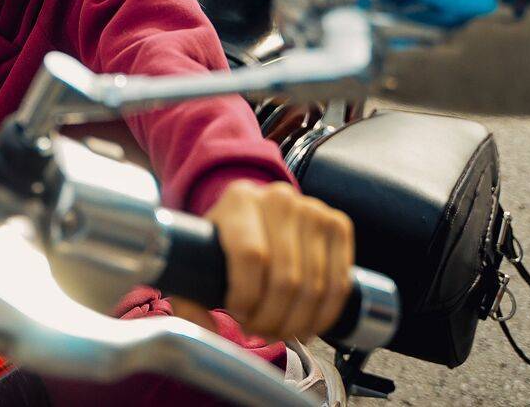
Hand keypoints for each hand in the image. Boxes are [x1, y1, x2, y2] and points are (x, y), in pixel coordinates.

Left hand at [205, 180, 352, 341]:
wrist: (254, 214)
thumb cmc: (223, 243)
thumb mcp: (195, 262)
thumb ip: (189, 302)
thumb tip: (209, 330)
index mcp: (240, 199)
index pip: (251, 255)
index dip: (246, 296)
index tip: (238, 314)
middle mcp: (279, 199)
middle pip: (286, 277)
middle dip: (273, 319)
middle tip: (260, 331)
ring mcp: (313, 210)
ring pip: (315, 286)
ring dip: (298, 322)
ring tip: (280, 331)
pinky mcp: (337, 225)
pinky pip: (339, 283)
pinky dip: (324, 314)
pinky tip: (306, 324)